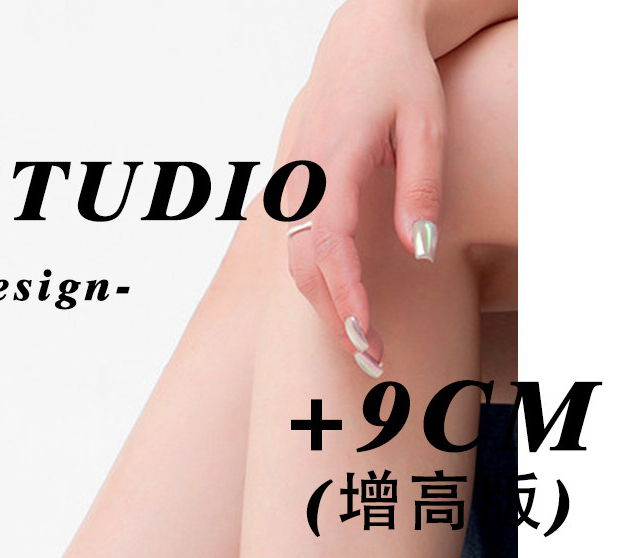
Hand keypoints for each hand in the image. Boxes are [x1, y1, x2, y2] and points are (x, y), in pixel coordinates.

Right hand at [281, 0, 445, 375]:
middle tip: (370, 361)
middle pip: (304, 268)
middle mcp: (301, 181)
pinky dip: (316, 287)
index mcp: (332, 162)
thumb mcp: (426, 125)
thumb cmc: (400, 76)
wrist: (362, 37)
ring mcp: (291, 188)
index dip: (345, 294)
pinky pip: (296, 251)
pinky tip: (342, 308)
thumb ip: (420, 188)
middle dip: (335, 319)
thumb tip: (420, 251)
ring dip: (325, 310)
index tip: (366, 332)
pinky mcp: (293, 194)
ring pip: (295, 266)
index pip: (330, 245)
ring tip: (359, 344)